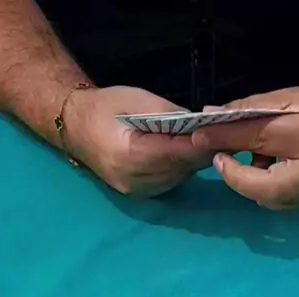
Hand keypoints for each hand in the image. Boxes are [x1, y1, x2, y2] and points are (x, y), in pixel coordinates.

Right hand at [63, 86, 214, 194]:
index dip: (201, 144)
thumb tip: (199, 125)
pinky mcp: (140, 195)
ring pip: (179, 178)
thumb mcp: (137, 99)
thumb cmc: (104, 107)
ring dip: (193, 162)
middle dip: (202, 152)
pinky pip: (170, 182)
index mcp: (129, 155)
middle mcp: (134, 180)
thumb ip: (170, 115)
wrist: (75, 128)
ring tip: (208, 143)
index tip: (222, 134)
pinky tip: (187, 153)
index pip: (176, 152)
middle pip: (181, 168)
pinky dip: (181, 168)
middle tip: (223, 136)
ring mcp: (137, 191)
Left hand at [191, 87, 298, 209]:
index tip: (202, 138)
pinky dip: (262, 185)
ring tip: (249, 156)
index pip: (260, 140)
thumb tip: (207, 118)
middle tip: (220, 156)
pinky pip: (275, 199)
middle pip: (260, 184)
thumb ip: (246, 111)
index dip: (226, 142)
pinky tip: (266, 166)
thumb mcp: (284, 100)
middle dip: (234, 173)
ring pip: (265, 196)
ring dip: (248, 179)